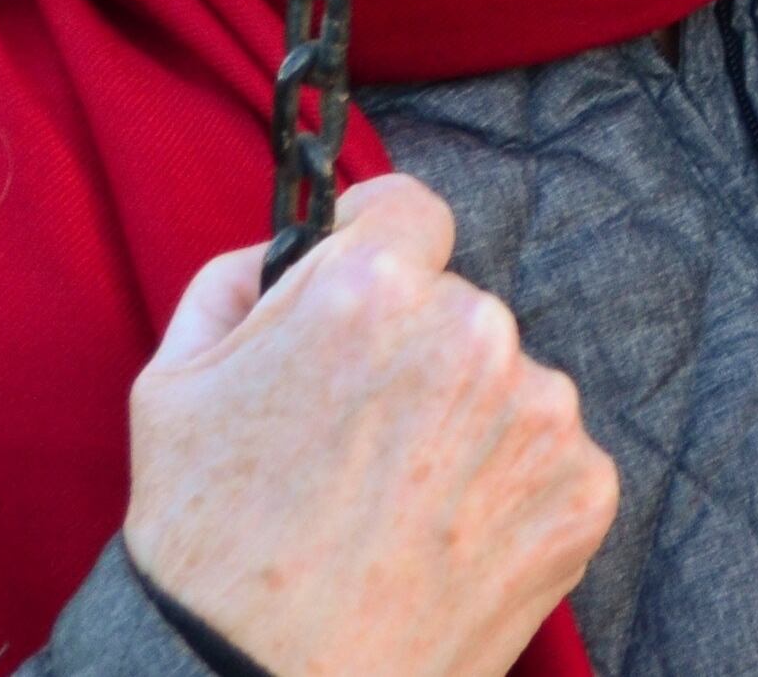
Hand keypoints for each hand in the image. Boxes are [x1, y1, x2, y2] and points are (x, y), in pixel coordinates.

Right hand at [123, 175, 618, 676]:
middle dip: (416, 353)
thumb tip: (293, 244)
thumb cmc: (207, 545)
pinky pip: (549, 459)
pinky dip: (508, 491)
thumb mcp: (173, 386)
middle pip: (458, 307)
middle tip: (357, 440)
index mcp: (373, 291)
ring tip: (395, 506)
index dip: (380, 245)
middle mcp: (475, 334)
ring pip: (508, 385)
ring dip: (468, 424)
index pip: (410, 211)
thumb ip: (238, 281)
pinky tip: (441, 540)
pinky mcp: (584, 493)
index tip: (371, 283)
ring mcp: (541, 416)